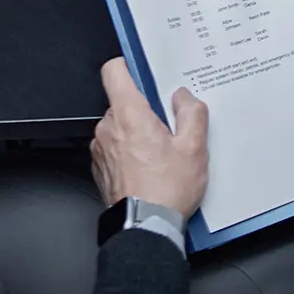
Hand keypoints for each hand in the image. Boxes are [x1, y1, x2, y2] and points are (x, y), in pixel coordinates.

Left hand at [90, 58, 208, 219]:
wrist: (146, 227)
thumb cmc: (166, 190)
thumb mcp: (194, 148)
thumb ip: (191, 113)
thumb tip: (183, 97)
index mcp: (129, 115)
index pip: (113, 71)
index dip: (126, 66)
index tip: (140, 71)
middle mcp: (108, 128)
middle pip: (121, 102)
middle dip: (143, 110)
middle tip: (166, 128)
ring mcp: (100, 149)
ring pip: (118, 127)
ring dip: (135, 134)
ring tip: (160, 153)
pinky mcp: (100, 167)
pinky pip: (113, 148)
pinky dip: (127, 152)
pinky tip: (148, 168)